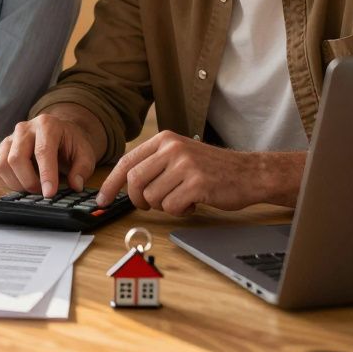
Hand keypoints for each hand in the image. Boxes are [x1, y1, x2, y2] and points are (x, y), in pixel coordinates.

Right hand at [0, 108, 103, 197]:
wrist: (59, 134)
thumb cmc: (71, 145)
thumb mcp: (85, 154)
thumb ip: (82, 169)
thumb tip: (76, 185)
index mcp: (47, 125)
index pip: (42, 151)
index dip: (45, 175)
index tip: (49, 194)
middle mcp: (24, 128)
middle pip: (16, 158)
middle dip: (28, 182)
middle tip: (41, 192)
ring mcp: (8, 138)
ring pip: (1, 165)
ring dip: (15, 184)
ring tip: (30, 189)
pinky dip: (1, 183)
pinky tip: (18, 185)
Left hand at [97, 131, 264, 215]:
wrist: (249, 173)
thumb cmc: (213, 169)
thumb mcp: (181, 155)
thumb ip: (155, 164)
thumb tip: (124, 184)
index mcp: (165, 140)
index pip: (126, 161)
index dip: (111, 183)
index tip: (103, 198)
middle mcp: (172, 148)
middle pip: (134, 181)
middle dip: (138, 200)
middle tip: (150, 204)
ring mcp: (185, 165)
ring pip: (152, 197)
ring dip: (164, 206)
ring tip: (182, 198)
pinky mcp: (197, 183)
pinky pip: (171, 207)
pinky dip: (180, 211)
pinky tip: (194, 203)